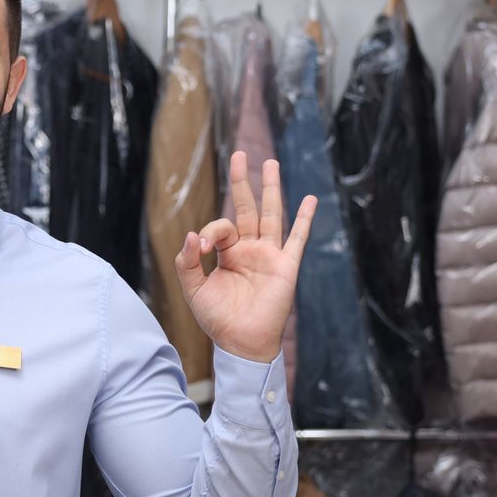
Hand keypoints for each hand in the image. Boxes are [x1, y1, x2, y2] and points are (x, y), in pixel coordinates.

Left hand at [174, 151, 313, 363]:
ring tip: (270, 163)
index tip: (199, 247)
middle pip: (247, 207)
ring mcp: (269, 256)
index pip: (221, 226)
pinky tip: (309, 200)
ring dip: (271, 189)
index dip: (209, 231)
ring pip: (271, 214)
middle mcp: (250, 249)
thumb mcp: (194, 289)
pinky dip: (304, 220)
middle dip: (242, 181)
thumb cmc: (218, 319)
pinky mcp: (286, 266)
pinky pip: (297, 239)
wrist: (241, 343)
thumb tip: (192, 233)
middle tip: (240, 154)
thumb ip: (187, 263)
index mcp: (228, 253)